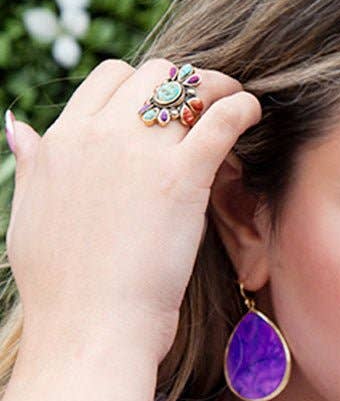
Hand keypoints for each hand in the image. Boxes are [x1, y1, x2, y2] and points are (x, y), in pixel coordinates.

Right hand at [4, 58, 260, 363]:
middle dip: (186, 82)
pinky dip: (244, 107)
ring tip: (237, 105)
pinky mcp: (183, 177)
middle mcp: (98, 135)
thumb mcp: (30, 216)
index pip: (109, 78)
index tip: (168, 110)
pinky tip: (254, 115)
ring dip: (220, 88)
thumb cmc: (63, 289)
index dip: (144, 88)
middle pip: (153, 73)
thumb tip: (20, 128)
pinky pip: (223, 117)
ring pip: (189, 85)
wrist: (91, 327)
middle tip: (209, 107)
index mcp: (61, 141)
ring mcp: (141, 152)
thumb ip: (33, 167)